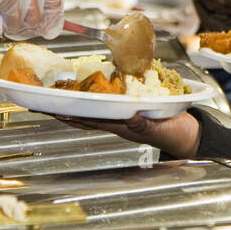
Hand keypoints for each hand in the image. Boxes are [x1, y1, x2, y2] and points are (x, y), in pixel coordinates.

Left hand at [56, 111, 201, 157]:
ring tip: (55, 100)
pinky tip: (86, 94)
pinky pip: (106, 105)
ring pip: (92, 113)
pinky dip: (93, 100)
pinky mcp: (130, 112)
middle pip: (85, 118)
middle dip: (64, 112)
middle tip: (42, 104)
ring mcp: (122, 119)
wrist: (189, 135)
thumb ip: (145, 124)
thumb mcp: (161, 128)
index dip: (72, 115)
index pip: (91, 120)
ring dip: (74, 107)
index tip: (54, 110)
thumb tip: (128, 117)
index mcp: (123, 127)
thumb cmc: (175, 133)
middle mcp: (118, 123)